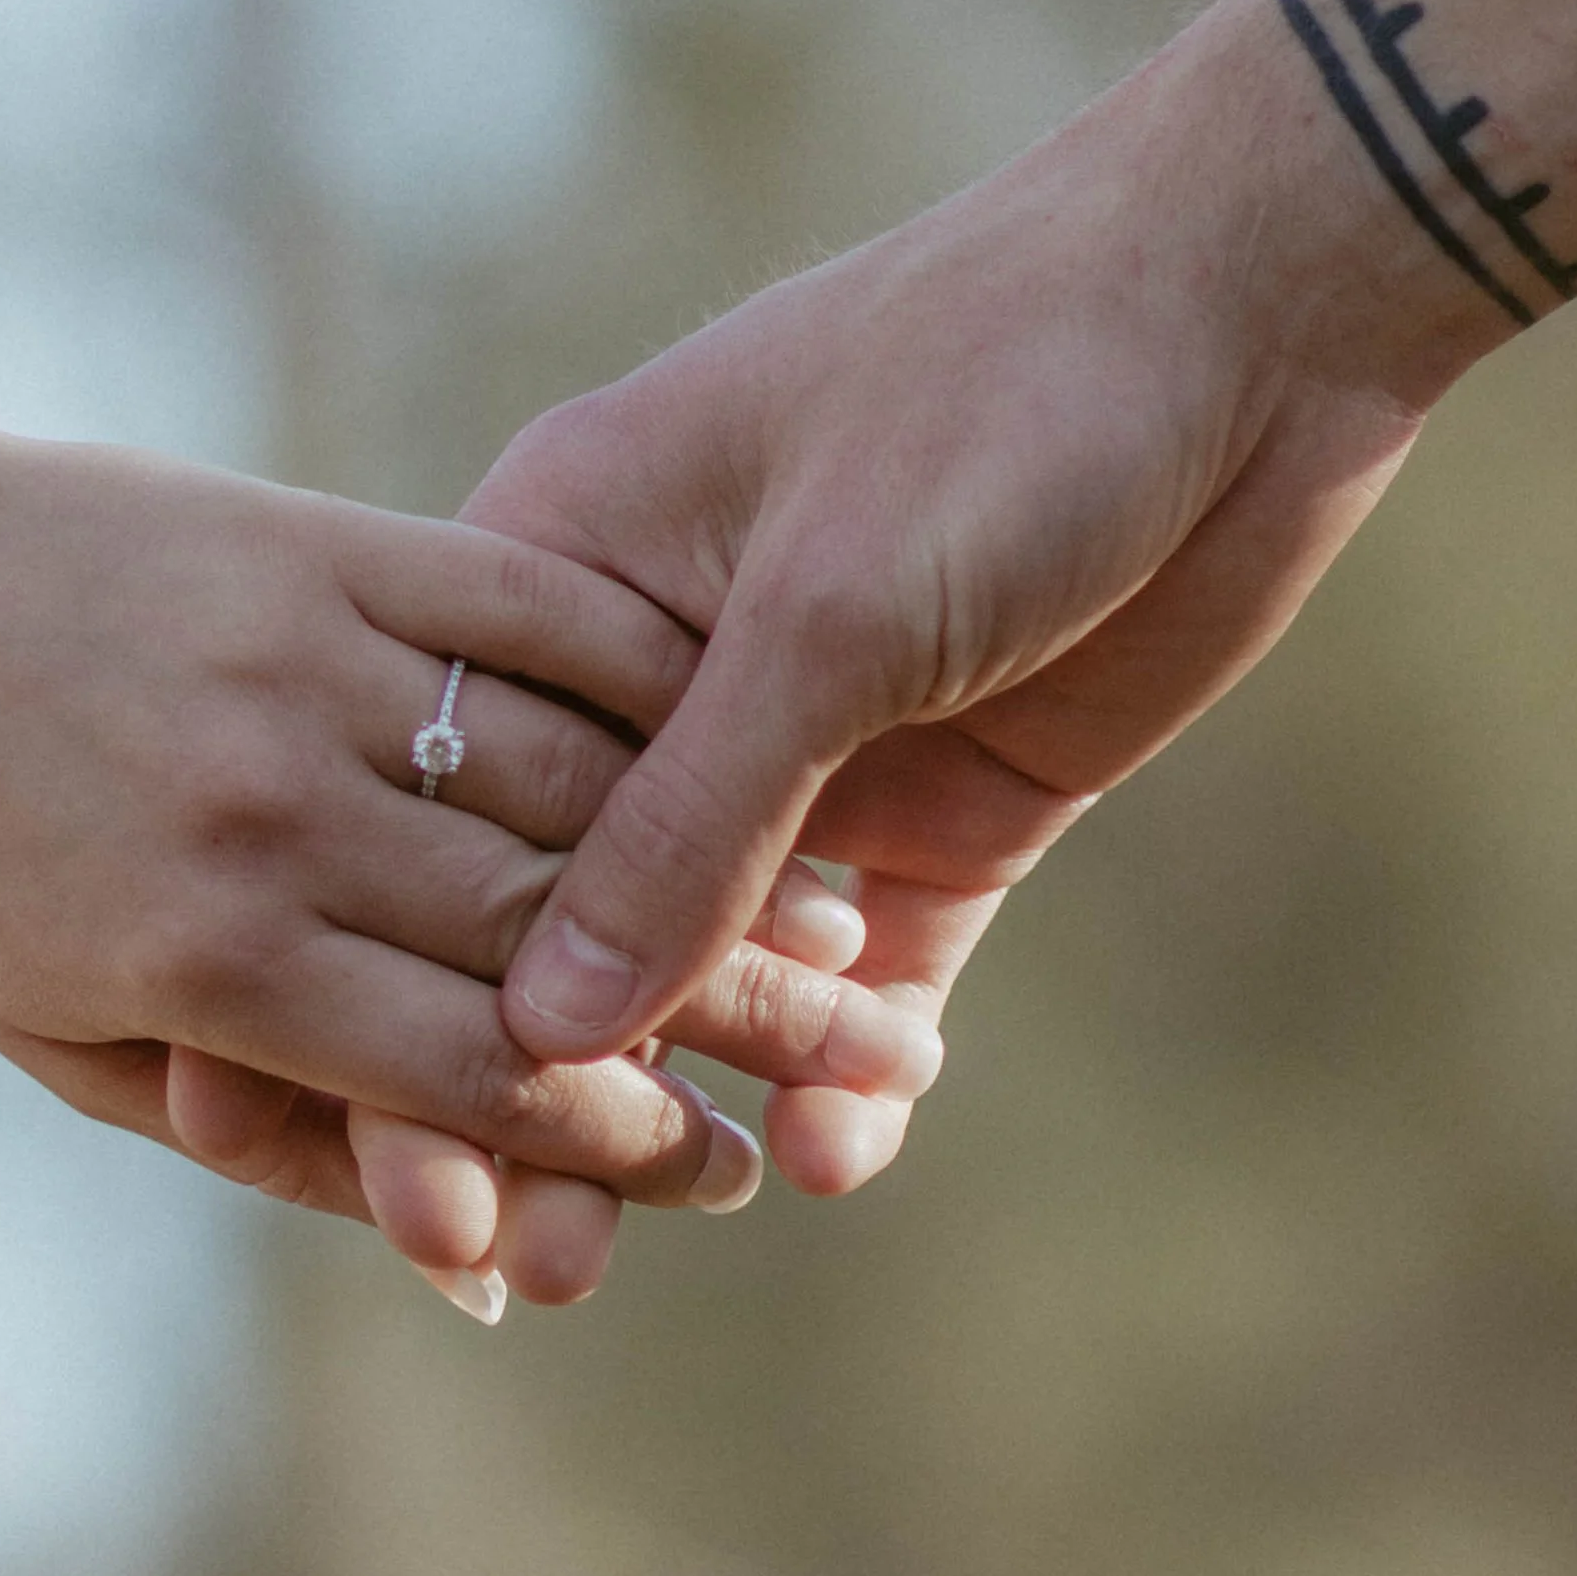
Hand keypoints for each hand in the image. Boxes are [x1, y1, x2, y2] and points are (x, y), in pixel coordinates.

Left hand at [0, 173, 941, 1307]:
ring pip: (572, 776)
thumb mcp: (64, 1037)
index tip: (735, 1173)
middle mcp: (268, 819)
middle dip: (735, 1013)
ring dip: (730, 844)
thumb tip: (456, 1238)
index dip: (627, 1138)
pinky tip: (738, 710)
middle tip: (867, 1055)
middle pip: (560, 937)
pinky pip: (526, 611)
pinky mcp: (318, 543)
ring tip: (849, 905)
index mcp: (205, 963)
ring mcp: (299, 667)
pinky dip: (648, 669)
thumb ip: (269, 1121)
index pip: (476, 1078)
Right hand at [465, 0, 1576, 1151]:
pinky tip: (851, 1148)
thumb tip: (545, 1033)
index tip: (320, 1144)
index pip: (436, 804)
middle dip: (528, 1085)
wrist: (1256, 312)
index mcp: (569, 568)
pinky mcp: (947, 795)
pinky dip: (859, 1059)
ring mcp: (814, 739)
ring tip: (635, 1247)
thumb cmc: (998, 388)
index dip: (388, 977)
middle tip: (506, 1263)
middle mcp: (664, 667)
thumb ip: (687, 821)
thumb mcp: (824, 606)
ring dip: (690, 1099)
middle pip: (564, 910)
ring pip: (719, 963)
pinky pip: (875, 968)